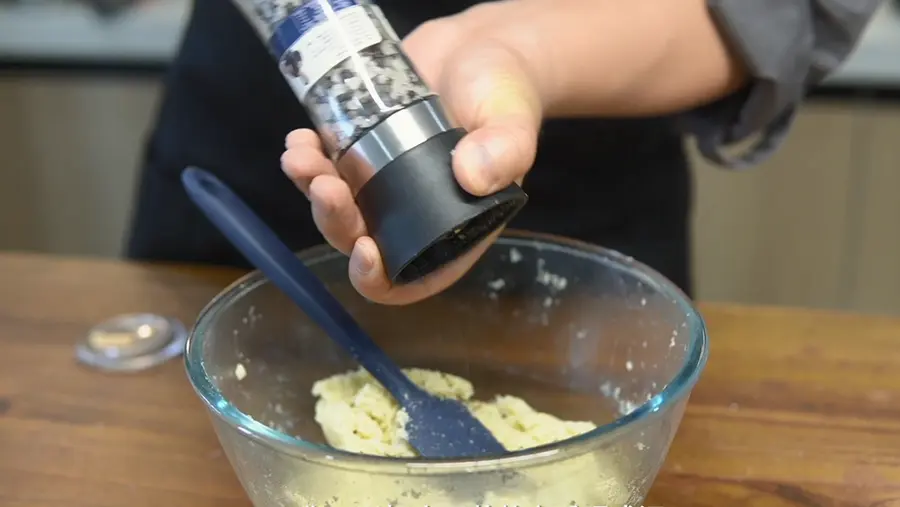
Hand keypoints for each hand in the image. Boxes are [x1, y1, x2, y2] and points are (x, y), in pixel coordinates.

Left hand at [281, 2, 543, 304]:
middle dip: (335, 221)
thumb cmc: (506, 91)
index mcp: (452, 230)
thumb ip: (505, 150)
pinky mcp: (361, 154)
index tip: (364, 249)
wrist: (480, 47)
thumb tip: (473, 177)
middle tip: (324, 185)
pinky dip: (307, 160)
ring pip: (335, 208)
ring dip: (310, 189)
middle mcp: (412, 217)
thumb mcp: (513, 119)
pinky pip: (325, 170)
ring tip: (300, 154)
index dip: (379, 277)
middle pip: (360, 241)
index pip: (409, 278)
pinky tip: (302, 137)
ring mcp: (381, 187)